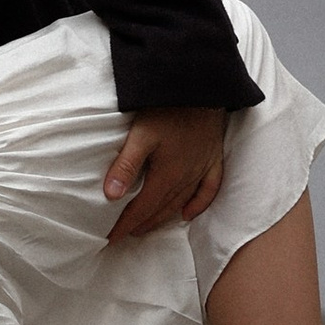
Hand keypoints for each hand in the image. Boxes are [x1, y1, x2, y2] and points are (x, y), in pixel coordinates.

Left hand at [103, 103, 226, 244]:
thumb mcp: (141, 134)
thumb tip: (110, 196)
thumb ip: (126, 165)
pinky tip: (188, 214)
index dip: (126, 224)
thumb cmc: (168, 108)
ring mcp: (203, 168)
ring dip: (164, 217)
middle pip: (162, 208)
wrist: (201, 86)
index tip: (112, 238)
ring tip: (147, 227)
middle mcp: (188, 176)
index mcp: (168, 174)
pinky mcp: (214, 158)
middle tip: (126, 235)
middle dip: (142, 224)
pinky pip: (209, 189)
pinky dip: (199, 205)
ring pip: (182, 202)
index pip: (143, 207)